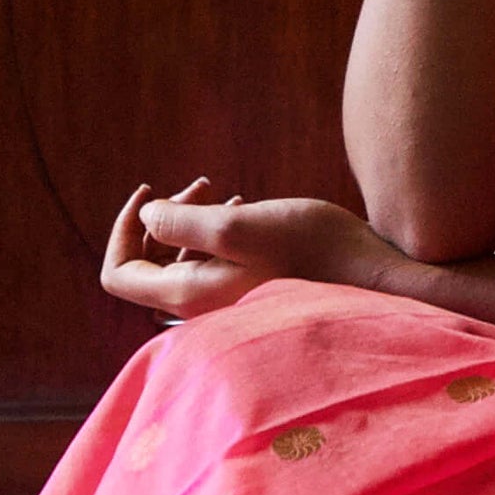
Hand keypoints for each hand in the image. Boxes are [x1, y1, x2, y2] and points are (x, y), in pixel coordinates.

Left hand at [101, 182, 410, 318]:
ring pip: (184, 263)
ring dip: (193, 223)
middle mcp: (201, 310)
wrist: (377, 281)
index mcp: (188, 297)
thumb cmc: (314, 252)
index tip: (151, 190)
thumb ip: (181, 223)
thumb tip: (147, 216)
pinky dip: (218, 236)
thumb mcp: (240, 226)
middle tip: (202, 184)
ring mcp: (228, 306)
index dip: (123, 228)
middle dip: (164, 218)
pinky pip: (215, 266)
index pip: (117, 274)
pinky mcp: (253, 296)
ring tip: (228, 192)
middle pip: (148, 267)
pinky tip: (248, 209)